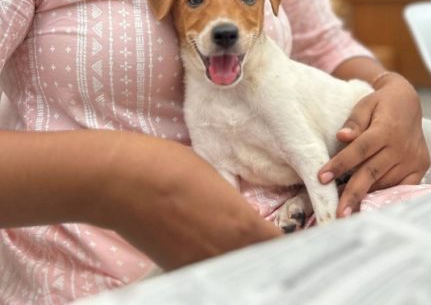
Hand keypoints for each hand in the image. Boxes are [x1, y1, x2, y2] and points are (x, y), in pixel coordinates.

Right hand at [95, 132, 280, 269]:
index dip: (290, 247)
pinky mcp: (177, 272)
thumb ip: (234, 207)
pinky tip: (218, 259)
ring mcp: (200, 267)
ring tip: (249, 255)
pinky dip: (220, 272)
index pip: (281, 248)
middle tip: (274, 251)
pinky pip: (211, 278)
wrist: (121, 181)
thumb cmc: (168, 166)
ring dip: (246, 268)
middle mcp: (226, 253)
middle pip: (262, 268)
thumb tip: (243, 221)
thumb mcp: (213, 178)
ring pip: (236, 276)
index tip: (295, 241)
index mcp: (241, 224)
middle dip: (270, 262)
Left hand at [318, 75, 429, 217]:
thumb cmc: (381, 104)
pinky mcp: (421, 167)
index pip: (359, 150)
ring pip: (385, 183)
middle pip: (372, 173)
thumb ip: (354, 121)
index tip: (322, 177)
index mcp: (386, 129)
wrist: (409, 102)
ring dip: (366, 196)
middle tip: (338, 213)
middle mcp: (401, 147)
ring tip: (348, 209)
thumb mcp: (365, 105)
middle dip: (353, 193)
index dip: (340, 164)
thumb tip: (342, 136)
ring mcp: (413, 159)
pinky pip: (402, 188)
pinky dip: (386, 196)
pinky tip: (371, 205)